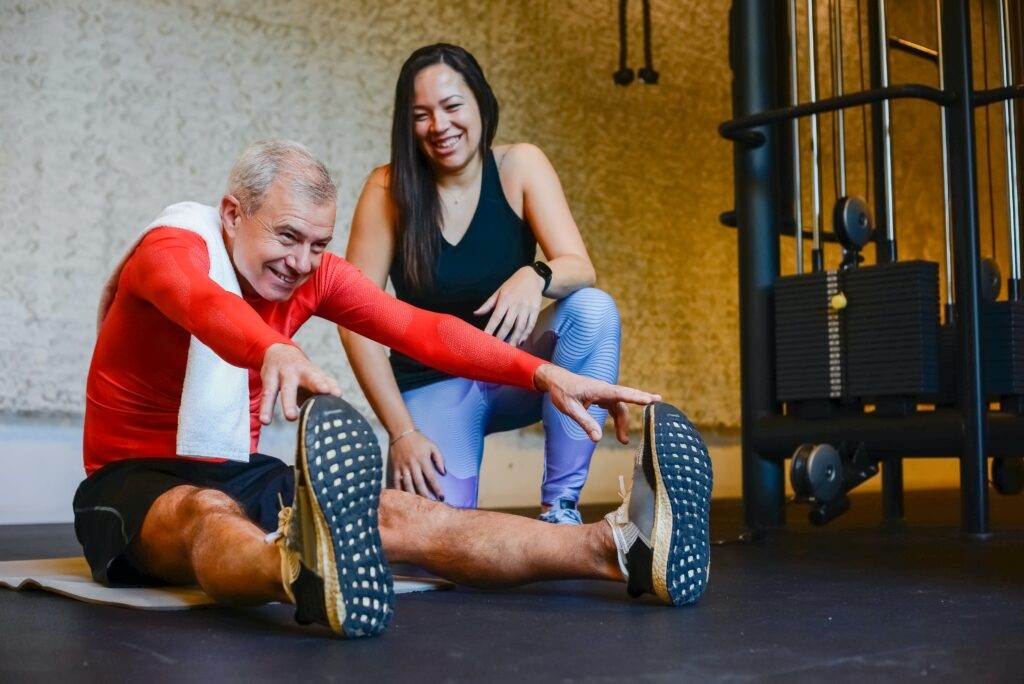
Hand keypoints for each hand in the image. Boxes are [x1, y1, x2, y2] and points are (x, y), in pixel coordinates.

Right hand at [259, 343, 341, 423]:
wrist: (279, 352)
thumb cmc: (302, 372)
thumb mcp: (314, 377)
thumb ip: (327, 387)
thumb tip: (339, 398)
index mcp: (314, 373)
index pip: (325, 379)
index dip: (331, 386)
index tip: (337, 394)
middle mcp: (301, 371)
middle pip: (310, 377)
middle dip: (317, 384)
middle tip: (324, 392)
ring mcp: (284, 373)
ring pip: (286, 388)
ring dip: (288, 403)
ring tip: (292, 418)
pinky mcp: (269, 378)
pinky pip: (267, 394)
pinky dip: (265, 408)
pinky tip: (264, 421)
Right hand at [388, 430, 446, 500]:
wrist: (401, 432)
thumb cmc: (419, 440)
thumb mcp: (433, 446)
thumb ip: (439, 459)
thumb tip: (444, 473)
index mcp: (423, 460)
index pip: (431, 477)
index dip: (437, 488)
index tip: (442, 497)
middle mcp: (413, 465)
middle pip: (419, 483)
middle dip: (425, 495)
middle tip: (430, 505)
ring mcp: (403, 467)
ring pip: (407, 484)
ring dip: (412, 495)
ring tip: (417, 505)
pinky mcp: (395, 467)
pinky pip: (396, 481)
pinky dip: (398, 490)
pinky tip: (402, 498)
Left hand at [474, 266, 544, 346]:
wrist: (533, 276)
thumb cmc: (513, 284)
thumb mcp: (499, 291)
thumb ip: (488, 304)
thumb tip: (476, 313)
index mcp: (505, 299)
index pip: (496, 317)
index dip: (490, 328)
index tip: (485, 338)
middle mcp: (516, 304)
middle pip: (508, 324)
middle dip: (502, 337)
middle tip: (497, 348)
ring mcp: (527, 308)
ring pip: (520, 327)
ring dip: (515, 339)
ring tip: (510, 348)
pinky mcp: (536, 310)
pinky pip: (531, 325)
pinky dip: (526, 334)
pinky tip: (521, 341)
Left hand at [533, 364, 660, 442]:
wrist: (555, 380)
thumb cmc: (562, 392)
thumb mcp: (570, 409)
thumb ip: (585, 422)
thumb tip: (598, 438)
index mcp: (599, 389)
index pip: (621, 393)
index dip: (636, 397)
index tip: (650, 400)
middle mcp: (604, 389)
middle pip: (624, 400)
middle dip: (641, 401)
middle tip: (658, 402)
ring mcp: (604, 392)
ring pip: (619, 407)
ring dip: (622, 423)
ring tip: (623, 440)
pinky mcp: (601, 396)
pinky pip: (614, 407)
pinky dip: (618, 418)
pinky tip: (620, 429)